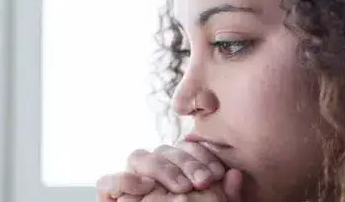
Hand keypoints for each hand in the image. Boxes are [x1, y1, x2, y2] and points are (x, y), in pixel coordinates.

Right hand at [96, 142, 226, 200]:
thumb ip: (226, 196)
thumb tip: (236, 175)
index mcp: (177, 168)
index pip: (187, 148)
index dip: (203, 156)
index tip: (218, 172)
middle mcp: (153, 170)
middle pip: (165, 150)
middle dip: (186, 163)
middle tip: (203, 182)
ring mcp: (130, 180)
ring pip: (139, 157)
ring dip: (161, 168)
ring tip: (181, 188)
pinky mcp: (110, 196)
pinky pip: (108, 181)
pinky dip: (124, 180)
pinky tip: (145, 186)